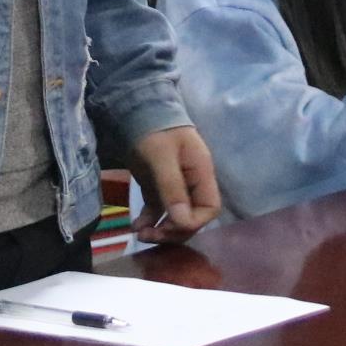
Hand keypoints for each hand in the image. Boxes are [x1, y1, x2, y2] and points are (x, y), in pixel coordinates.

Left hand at [130, 124, 221, 240]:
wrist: (136, 109)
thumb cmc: (154, 130)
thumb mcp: (162, 157)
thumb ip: (172, 188)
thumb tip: (182, 222)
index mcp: (201, 172)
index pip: (209, 208)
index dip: (192, 223)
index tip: (169, 227)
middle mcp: (192, 183)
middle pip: (192, 217)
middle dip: (173, 231)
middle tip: (149, 236)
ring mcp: (175, 185)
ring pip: (175, 217)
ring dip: (159, 229)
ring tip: (139, 233)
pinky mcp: (158, 186)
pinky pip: (159, 210)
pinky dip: (150, 220)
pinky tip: (136, 226)